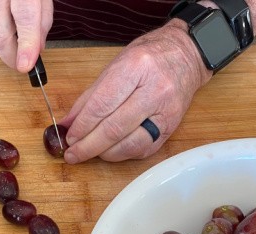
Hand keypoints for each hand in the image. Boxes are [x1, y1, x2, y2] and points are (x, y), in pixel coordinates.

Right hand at [0, 0, 52, 72]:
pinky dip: (3, 32)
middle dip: (12, 56)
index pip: (24, 17)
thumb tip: (36, 50)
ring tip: (21, 38)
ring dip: (9, 44)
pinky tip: (10, 24)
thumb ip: (42, 24)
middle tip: (23, 64)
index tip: (26, 65)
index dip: (26, 44)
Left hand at [60, 23, 210, 163]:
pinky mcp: (172, 128)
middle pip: (115, 128)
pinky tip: (110, 151)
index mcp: (135, 68)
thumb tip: (68, 123)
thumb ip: (91, 97)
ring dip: (104, 153)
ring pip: (130, 144)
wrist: (187, 56)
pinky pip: (143, 149)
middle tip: (72, 154)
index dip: (83, 126)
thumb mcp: (115, 66)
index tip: (69, 137)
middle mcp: (154, 91)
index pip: (102, 105)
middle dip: (89, 146)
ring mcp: (166, 112)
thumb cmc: (148, 58)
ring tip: (89, 153)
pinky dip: (122, 154)